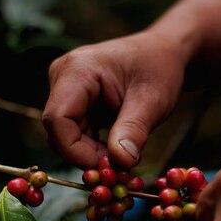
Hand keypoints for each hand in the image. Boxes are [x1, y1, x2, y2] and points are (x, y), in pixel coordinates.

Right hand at [43, 31, 186, 168]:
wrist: (163, 53)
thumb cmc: (159, 68)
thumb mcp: (153, 101)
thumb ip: (134, 131)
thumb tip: (121, 163)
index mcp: (77, 69)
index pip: (57, 119)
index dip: (75, 150)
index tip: (106, 166)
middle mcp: (63, 77)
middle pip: (60, 130)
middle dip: (88, 154)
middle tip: (120, 168)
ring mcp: (66, 89)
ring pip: (67, 136)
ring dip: (93, 153)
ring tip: (124, 155)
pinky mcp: (74, 102)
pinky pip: (75, 133)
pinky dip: (95, 147)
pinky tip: (118, 148)